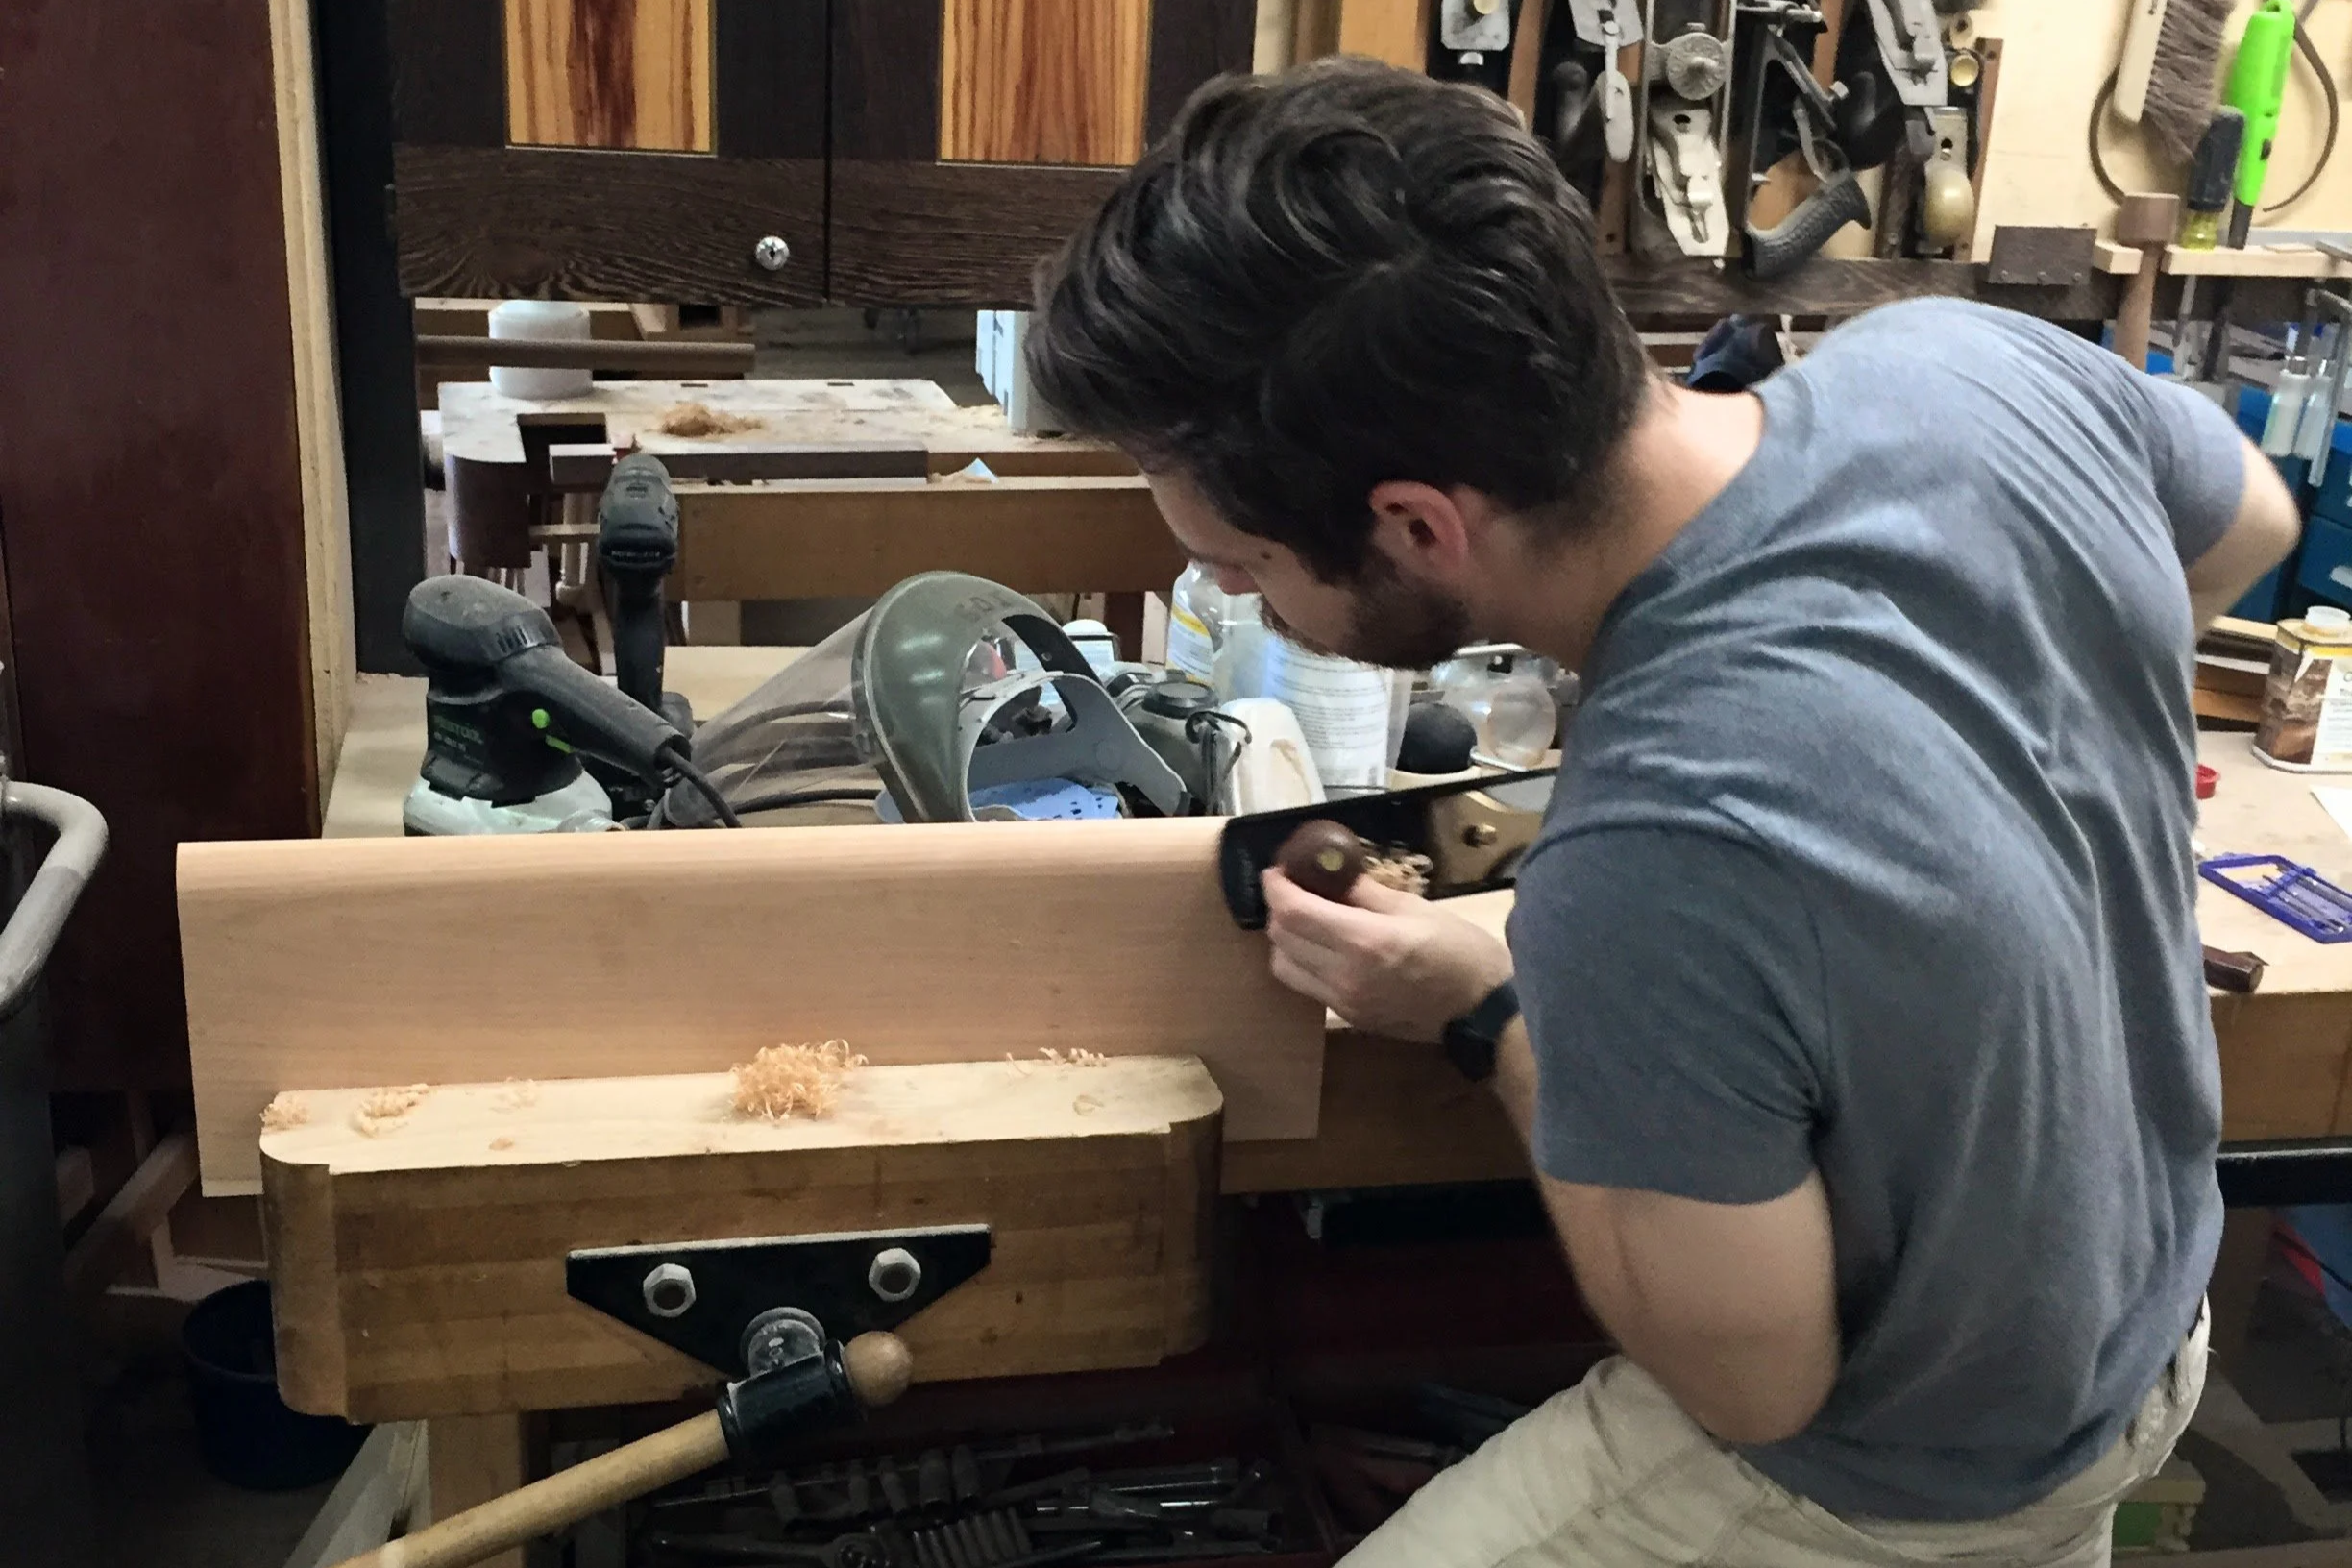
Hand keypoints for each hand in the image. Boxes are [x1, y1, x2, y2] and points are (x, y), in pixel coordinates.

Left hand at [1261, 867, 1513, 1044]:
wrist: (1483, 1012)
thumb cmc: (1461, 952)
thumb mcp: (1416, 908)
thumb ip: (1365, 892)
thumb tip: (1331, 873)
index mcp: (1365, 941)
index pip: (1294, 912)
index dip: (1277, 887)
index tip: (1278, 871)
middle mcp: (1345, 975)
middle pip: (1281, 939)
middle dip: (1279, 909)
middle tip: (1293, 889)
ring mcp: (1344, 1002)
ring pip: (1284, 967)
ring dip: (1285, 939)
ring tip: (1305, 919)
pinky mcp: (1348, 1017)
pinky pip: (1306, 986)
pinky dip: (1302, 962)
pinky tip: (1323, 946)